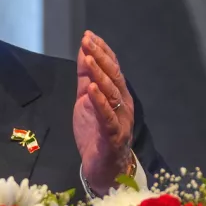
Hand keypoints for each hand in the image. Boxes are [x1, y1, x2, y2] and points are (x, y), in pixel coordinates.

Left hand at [73, 30, 134, 195]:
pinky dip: (100, 102)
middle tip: (87, 41)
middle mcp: (123, 105)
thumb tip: (83, 53)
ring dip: (100, 74)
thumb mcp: (87, 102)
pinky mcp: (113, 137)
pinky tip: (92, 89)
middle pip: (113, 77)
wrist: (104, 170)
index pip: (113, 69)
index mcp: (118, 96)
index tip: (89, 35)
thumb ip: (86, 80)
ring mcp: (120, 120)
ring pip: (111, 93)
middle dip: (100, 57)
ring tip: (88, 58)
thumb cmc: (96, 134)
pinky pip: (108, 117)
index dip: (102, 51)